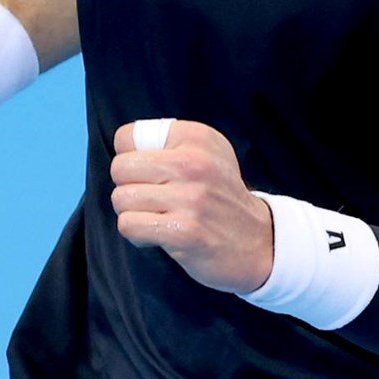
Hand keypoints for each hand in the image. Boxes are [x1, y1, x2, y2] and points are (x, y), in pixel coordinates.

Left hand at [110, 119, 274, 293]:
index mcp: (195, 137)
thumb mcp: (207, 153)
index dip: (131, 159)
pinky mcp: (184, 231)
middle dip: (127, 187)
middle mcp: (193, 163)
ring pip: (121, 199)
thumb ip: (169, 142)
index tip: (151, 174)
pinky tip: (158, 234)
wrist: (258, 241)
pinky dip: (137, 234)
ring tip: (157, 216)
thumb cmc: (220, 196)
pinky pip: (129, 225)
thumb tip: (123, 146)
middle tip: (150, 198)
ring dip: (132, 213)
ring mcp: (190, 198)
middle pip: (120, 168)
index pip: (126, 138)